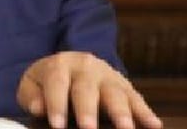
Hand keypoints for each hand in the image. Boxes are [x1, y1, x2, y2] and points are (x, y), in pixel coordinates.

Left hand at [17, 51, 161, 128]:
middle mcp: (86, 68)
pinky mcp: (126, 87)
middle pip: (87, 88)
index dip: (56, 104)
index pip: (57, 83)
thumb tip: (37, 108)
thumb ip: (32, 95)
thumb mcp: (33, 83)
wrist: (72, 64)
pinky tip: (154, 126)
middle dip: (88, 109)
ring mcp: (109, 76)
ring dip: (122, 112)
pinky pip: (137, 99)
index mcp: (60, 65)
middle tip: (88, 128)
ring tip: (126, 128)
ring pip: (116, 92)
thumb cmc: (49, 81)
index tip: (56, 124)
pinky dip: (146, 113)